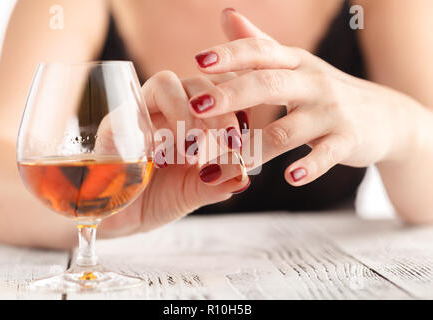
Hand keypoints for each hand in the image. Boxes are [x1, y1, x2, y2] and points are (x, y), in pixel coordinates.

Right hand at [99, 72, 249, 236]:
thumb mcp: (195, 193)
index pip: (220, 89)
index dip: (236, 101)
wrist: (119, 218)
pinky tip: (158, 158)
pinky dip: (148, 131)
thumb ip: (220, 183)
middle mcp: (170, 110)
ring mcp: (141, 113)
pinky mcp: (113, 125)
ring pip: (165, 83)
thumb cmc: (159, 198)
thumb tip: (244, 175)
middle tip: (227, 140)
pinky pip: (130, 110)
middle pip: (198, 81)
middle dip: (218, 108)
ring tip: (190, 150)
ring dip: (184, 112)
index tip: (242, 135)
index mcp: (195, 121)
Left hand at [188, 9, 415, 185]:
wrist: (384, 116)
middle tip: (197, 107)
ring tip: (229, 162)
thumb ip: (259, 44)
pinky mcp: (348, 139)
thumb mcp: (294, 64)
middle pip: (267, 85)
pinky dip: (309, 167)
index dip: (229, 55)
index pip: (259, 52)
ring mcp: (331, 111)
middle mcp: (312, 82)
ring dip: (255, 147)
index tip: (198, 63)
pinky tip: (290, 178)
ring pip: (286, 130)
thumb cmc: (324, 91)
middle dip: (231, 95)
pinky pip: (326, 154)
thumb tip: (225, 13)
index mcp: (294, 62)